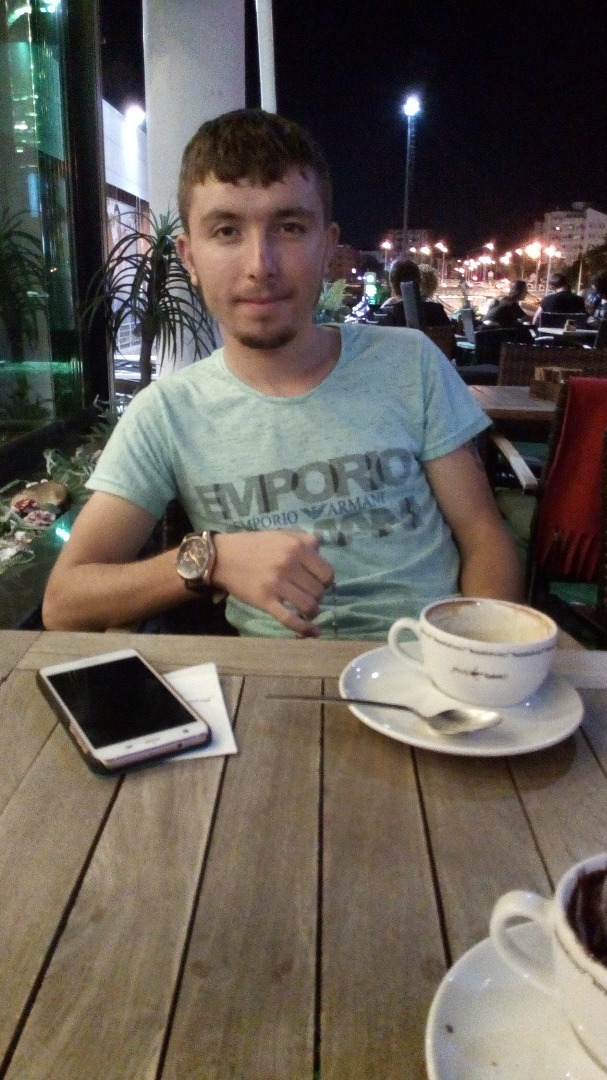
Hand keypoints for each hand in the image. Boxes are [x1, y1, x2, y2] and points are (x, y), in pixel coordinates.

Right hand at [213, 531, 333, 636]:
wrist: (222, 557)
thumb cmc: (253, 545)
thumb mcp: (281, 535)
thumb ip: (304, 541)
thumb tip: (322, 557)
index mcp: (297, 547)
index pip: (327, 573)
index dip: (325, 581)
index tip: (318, 583)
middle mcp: (289, 564)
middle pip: (319, 591)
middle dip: (317, 596)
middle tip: (307, 595)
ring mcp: (277, 584)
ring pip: (310, 606)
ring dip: (312, 611)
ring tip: (306, 609)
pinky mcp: (265, 601)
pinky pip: (290, 619)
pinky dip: (305, 629)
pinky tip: (313, 632)